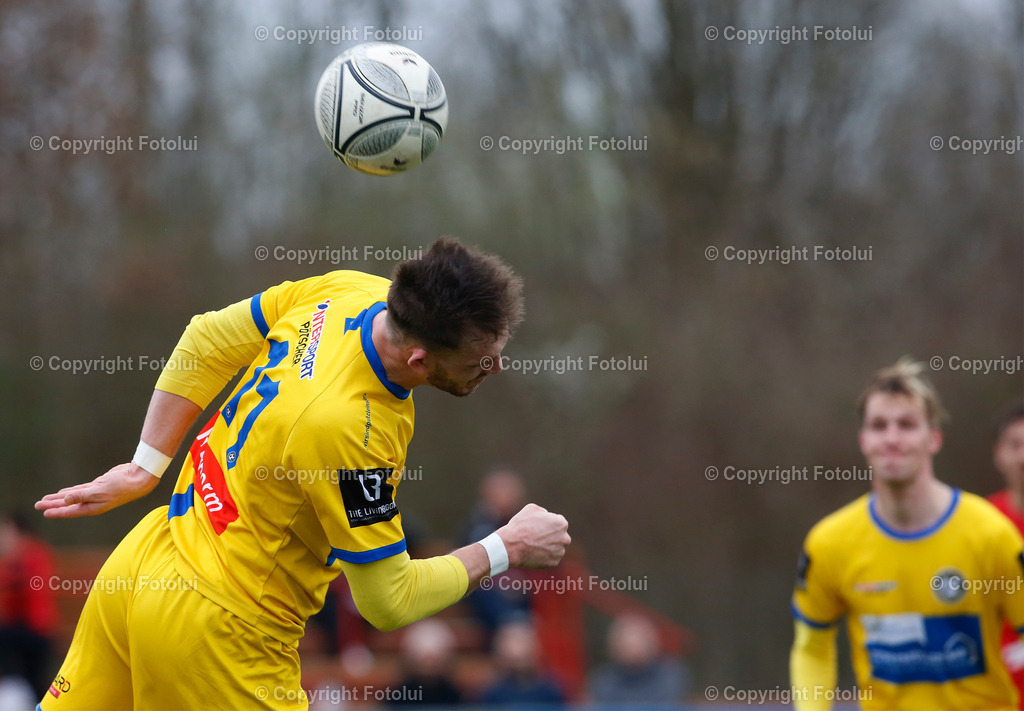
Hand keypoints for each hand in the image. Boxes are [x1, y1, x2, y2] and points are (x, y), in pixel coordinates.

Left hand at [35, 462, 160, 517]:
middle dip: (52, 504)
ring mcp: (95, 494)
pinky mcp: (98, 486)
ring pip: (72, 497)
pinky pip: (80, 490)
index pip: (70, 511)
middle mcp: (92, 503)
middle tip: (37, 505)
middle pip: (68, 505)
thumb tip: (65, 500)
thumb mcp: (99, 491)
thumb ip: (81, 495)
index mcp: (93, 507)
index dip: (56, 511)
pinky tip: (63, 492)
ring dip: (59, 498)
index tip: (43, 511)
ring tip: (46, 499)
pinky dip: (71, 491)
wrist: (138, 478)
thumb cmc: (121, 486)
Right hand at [497, 503, 570, 568]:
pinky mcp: (554, 563)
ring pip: (556, 548)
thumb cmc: (521, 526)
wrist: (512, 546)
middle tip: (537, 537)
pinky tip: (534, 553)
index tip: (539, 526)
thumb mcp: (531, 509)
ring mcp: (560, 552)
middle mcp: (564, 538)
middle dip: (552, 536)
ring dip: (549, 547)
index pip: (558, 522)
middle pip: (560, 536)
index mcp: (561, 524)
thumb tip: (546, 516)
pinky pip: (551, 558)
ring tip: (534, 545)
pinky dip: (544, 556)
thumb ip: (543, 512)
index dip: (548, 523)